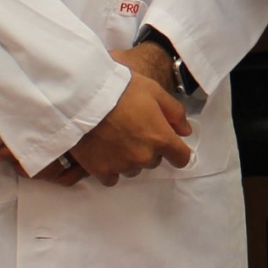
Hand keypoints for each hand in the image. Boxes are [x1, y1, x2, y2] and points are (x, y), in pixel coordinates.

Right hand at [0, 47, 188, 185]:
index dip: (177, 151)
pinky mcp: (100, 170)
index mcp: (161, 138)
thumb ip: (175, 113)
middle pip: (154, 161)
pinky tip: (103, 151)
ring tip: (115, 138)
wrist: (82, 97)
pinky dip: (110, 168)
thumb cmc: (121, 90)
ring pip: (133, 169)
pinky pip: (112, 177)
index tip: (170, 145)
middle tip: (132, 130)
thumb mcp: (154, 92)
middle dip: (148, 149)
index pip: (181, 158)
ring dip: (129, 158)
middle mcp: (144, 157)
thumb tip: (185, 132)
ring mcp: (122, 166)